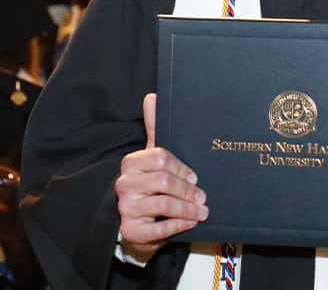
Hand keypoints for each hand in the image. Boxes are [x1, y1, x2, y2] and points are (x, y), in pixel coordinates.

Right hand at [116, 93, 207, 260]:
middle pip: (163, 181)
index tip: (194, 177)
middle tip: (202, 197)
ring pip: (163, 204)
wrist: (137, 222)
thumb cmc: (150, 186)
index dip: (182, 168)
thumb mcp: (152, 159)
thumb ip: (153, 129)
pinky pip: (158, 228)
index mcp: (131, 163)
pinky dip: (177, 225)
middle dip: (187, 190)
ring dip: (187, 209)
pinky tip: (188, 223)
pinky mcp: (131, 229)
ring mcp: (126, 207)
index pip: (160, 158)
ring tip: (201, 212)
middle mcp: (124, 184)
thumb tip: (152, 97)